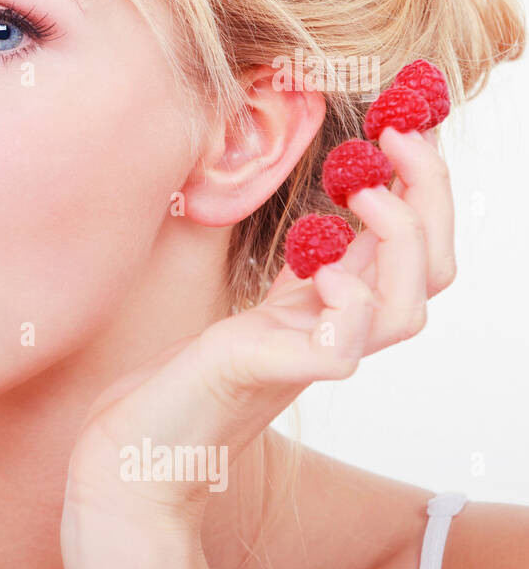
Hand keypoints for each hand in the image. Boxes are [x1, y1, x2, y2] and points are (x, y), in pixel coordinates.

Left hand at [61, 126, 453, 568]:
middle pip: (431, 272)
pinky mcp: (275, 375)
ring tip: (361, 191)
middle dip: (430, 196)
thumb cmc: (188, 376)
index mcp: (337, 310)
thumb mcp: (259, 304)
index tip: (408, 125)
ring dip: (402, 240)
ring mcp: (310, 358)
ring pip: (407, 310)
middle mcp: (337, 334)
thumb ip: (304, 264)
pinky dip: (351, 304)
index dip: (423, 188)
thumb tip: (332, 197)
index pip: (416, 250)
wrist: (138, 444)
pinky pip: (346, 347)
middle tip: (400, 135)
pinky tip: (325, 271)